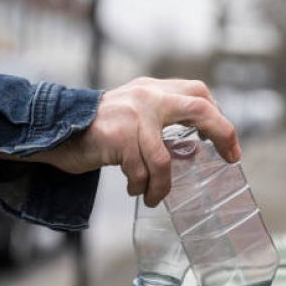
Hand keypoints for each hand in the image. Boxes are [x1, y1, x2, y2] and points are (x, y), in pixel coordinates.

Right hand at [31, 77, 240, 206]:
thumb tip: (197, 143)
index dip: (218, 116)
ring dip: (162, 185)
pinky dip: (141, 187)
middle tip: (231, 158)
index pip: (198, 92)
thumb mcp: (134, 114)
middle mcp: (147, 96)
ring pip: (164, 158)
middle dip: (222, 133)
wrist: (54, 130)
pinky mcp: (117, 136)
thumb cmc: (99, 130)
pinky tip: (136, 191)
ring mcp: (133, 115)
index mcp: (154, 89)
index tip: (227, 143)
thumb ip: (161, 119)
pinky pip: (141, 171)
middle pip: (199, 108)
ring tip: (155, 196)